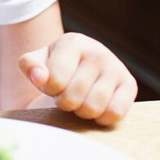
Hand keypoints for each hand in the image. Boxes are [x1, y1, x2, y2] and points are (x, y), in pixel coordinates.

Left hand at [17, 32, 136, 125]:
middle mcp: (98, 52)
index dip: (50, 89)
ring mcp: (116, 68)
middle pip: (73, 97)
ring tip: (81, 99)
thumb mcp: (38, 62)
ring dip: (82, 111)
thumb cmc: (57, 67)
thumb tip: (39, 77)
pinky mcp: (130, 85)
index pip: (55, 79)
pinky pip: (115, 113)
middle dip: (65, 102)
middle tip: (67, 93)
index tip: (52, 84)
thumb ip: (30, 66)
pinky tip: (97, 107)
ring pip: (93, 108)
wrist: (83, 68)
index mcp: (73, 42)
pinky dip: (102, 118)